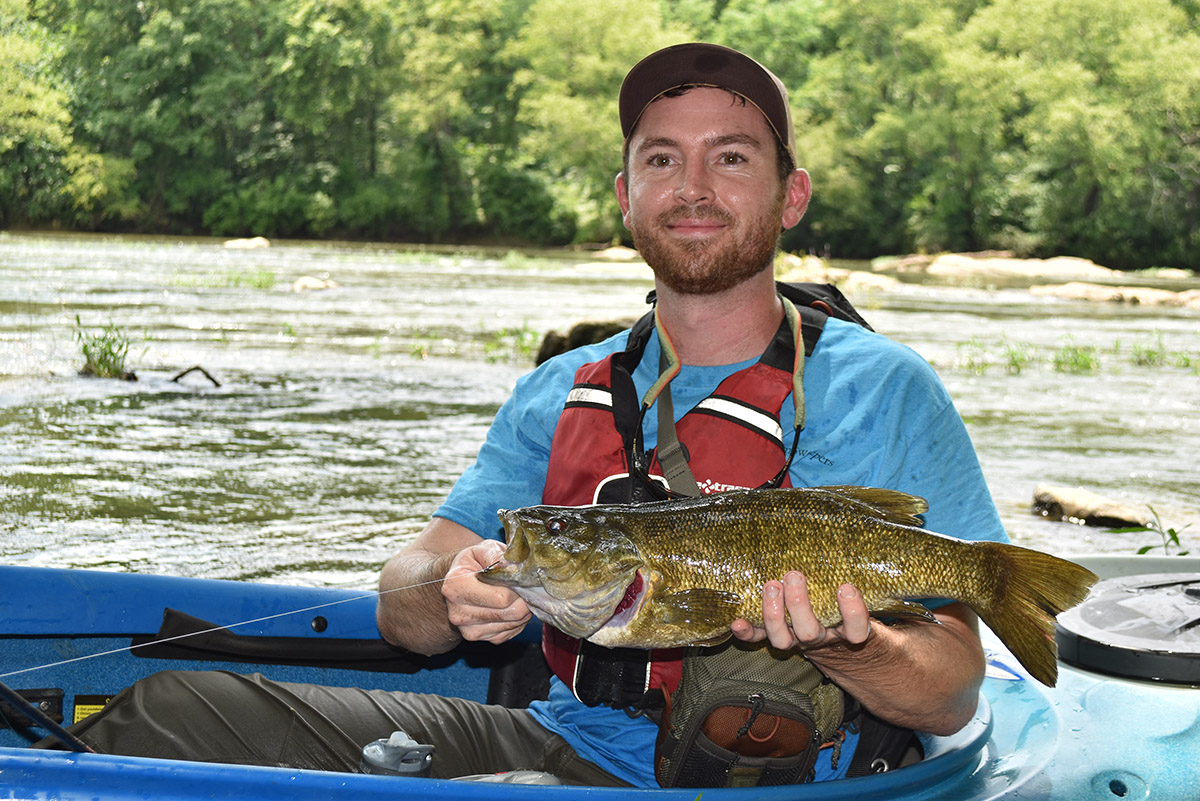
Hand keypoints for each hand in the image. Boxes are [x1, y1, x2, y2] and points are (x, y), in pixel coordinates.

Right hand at [441, 540, 531, 644]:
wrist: (458, 581)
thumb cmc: (473, 564)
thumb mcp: (483, 549)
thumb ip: (498, 555)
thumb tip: (515, 567)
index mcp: (456, 587)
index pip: (502, 597)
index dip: (518, 587)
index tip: (520, 578)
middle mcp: (458, 613)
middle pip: (511, 612)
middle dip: (524, 599)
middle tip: (524, 586)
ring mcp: (468, 630)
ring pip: (514, 623)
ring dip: (522, 609)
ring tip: (515, 594)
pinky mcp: (479, 637)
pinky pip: (511, 632)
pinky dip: (516, 620)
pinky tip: (508, 606)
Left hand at [730, 570, 871, 650]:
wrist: (829, 638)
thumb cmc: (839, 602)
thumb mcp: (847, 591)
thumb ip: (846, 571)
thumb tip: (840, 535)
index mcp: (843, 629)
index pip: (856, 630)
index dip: (852, 612)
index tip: (845, 587)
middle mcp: (819, 637)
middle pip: (809, 631)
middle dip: (799, 603)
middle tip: (794, 575)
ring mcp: (795, 641)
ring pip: (782, 639)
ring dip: (773, 613)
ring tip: (770, 586)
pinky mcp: (773, 638)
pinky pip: (757, 640)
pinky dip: (746, 632)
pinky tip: (736, 622)